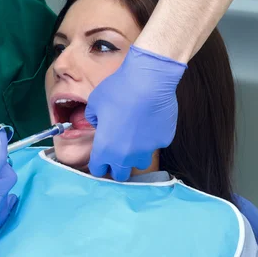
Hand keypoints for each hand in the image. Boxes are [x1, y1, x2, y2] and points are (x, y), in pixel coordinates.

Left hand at [85, 45, 186, 180]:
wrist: (148, 81)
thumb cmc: (117, 90)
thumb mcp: (94, 103)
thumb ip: (93, 119)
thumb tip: (99, 123)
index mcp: (105, 148)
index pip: (97, 169)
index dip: (98, 163)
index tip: (99, 157)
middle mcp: (126, 155)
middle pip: (120, 175)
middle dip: (117, 167)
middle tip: (116, 153)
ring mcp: (147, 150)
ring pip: (140, 162)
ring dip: (136, 155)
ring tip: (134, 137)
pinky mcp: (164, 141)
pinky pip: (155, 144)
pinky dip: (151, 137)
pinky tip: (150, 120)